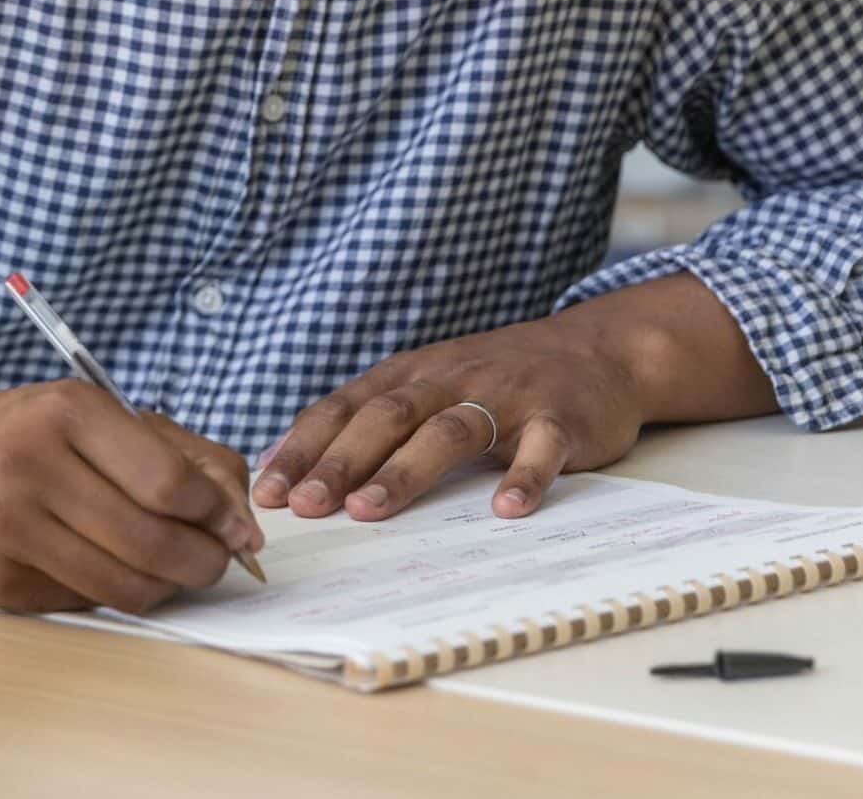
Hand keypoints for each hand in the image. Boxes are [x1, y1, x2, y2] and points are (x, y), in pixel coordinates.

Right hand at [0, 381, 262, 613]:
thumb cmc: (39, 433)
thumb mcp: (112, 417)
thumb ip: (192, 459)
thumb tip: (242, 525)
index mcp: (70, 412)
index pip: (169, 483)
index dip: (217, 516)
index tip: (237, 530)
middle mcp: (30, 466)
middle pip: (151, 541)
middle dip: (204, 562)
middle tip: (217, 563)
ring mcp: (5, 527)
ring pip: (122, 585)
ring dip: (168, 587)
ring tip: (177, 572)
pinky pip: (82, 602)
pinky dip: (114, 592)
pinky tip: (112, 569)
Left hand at [251, 316, 643, 521]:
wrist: (595, 350)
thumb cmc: (494, 379)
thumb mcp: (424, 384)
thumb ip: (362, 417)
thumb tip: (282, 459)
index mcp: (410, 375)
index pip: (344, 409)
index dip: (303, 448)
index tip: (266, 493)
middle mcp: (450, 379)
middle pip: (387, 417)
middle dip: (341, 462)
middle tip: (306, 507)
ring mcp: (505, 397)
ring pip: (449, 430)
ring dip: (407, 471)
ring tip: (371, 511)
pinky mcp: (558, 417)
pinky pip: (540, 447)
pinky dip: (524, 477)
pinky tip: (507, 509)